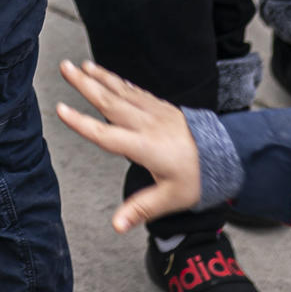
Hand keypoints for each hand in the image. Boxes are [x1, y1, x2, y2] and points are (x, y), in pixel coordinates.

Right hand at [54, 60, 202, 234]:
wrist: (230, 155)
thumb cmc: (200, 177)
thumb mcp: (171, 199)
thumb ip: (141, 209)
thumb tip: (117, 225)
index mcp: (146, 147)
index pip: (106, 135)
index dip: (81, 123)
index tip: (60, 110)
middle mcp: (147, 125)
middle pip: (110, 103)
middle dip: (84, 85)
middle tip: (65, 68)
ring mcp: (155, 113)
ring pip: (122, 92)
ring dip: (99, 77)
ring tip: (81, 65)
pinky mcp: (162, 107)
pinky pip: (134, 91)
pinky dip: (118, 81)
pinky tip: (108, 76)